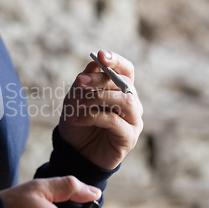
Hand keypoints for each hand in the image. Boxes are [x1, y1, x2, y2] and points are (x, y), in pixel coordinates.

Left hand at [58, 50, 143, 169]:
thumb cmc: (78, 122)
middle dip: (100, 80)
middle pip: (124, 83)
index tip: (101, 55)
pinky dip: (92, 116)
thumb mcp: (75, 98)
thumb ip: (85, 82)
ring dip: (97, 98)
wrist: (75, 152)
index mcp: (120, 90)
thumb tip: (94, 63)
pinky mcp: (129, 138)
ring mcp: (134, 120)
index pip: (126, 70)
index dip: (116, 60)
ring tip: (76, 104)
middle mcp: (132, 103)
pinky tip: (76, 119)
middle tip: (79, 82)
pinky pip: (115, 121)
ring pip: (124, 100)